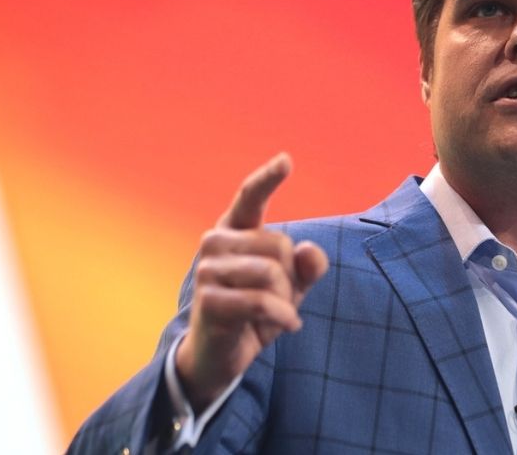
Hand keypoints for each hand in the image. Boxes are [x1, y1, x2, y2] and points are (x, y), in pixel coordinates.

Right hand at [175, 153, 328, 412]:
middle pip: (280, 244)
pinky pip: (261, 301)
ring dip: (285, 299)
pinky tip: (287, 325)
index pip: (251, 198)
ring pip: (271, 272)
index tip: (287, 160)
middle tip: (279, 298)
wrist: (220, 356)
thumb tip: (310, 251)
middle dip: (291, 277)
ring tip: (275, 313)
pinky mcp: (207, 299)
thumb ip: (307, 266)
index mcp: (234, 230)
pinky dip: (282, 316)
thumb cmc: (256, 312)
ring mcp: (206, 270)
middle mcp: (215, 242)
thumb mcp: (291, 287)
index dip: (268, 179)